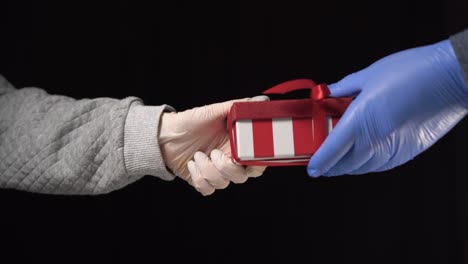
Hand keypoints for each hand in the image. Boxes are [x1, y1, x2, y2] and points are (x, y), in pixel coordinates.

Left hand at [159, 96, 268, 194]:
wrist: (167, 133)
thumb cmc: (191, 121)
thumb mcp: (215, 111)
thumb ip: (238, 107)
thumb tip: (260, 100)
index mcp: (237, 146)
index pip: (256, 162)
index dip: (256, 163)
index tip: (245, 157)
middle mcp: (228, 161)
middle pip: (241, 177)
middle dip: (227, 168)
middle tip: (215, 153)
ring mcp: (215, 172)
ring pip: (223, 183)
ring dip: (208, 170)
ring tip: (198, 155)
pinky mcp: (202, 180)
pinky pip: (207, 189)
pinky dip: (199, 178)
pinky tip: (192, 163)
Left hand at [307, 39, 467, 176]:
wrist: (451, 78)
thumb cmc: (411, 72)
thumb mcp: (369, 75)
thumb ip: (344, 88)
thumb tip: (328, 92)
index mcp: (359, 121)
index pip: (331, 151)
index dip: (319, 162)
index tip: (312, 168)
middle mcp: (374, 140)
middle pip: (345, 165)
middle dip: (330, 167)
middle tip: (322, 164)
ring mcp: (393, 149)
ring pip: (363, 168)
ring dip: (348, 167)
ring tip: (339, 161)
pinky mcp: (408, 152)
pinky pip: (380, 166)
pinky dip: (367, 165)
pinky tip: (363, 157)